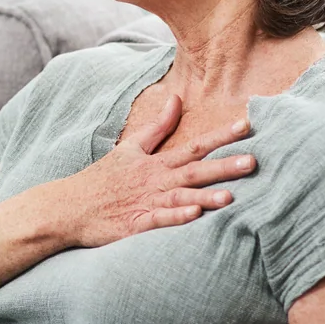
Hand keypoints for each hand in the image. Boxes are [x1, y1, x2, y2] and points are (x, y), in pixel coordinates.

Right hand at [47, 94, 256, 248]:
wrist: (70, 206)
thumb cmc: (102, 178)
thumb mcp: (129, 147)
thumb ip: (158, 126)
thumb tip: (177, 99)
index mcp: (156, 163)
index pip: (193, 146)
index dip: (220, 136)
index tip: (246, 125)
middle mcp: (155, 181)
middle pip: (194, 171)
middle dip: (224, 166)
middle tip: (254, 161)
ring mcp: (146, 202)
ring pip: (180, 197)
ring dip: (205, 196)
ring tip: (231, 196)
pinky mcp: (136, 224)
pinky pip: (159, 220)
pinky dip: (176, 217)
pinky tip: (194, 215)